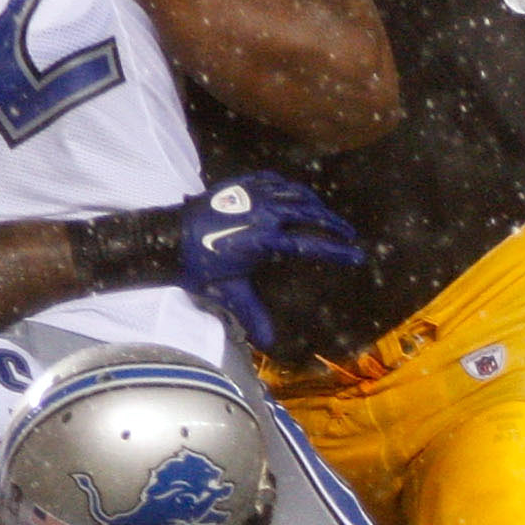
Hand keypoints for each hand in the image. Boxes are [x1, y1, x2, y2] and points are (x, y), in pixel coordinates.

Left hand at [178, 174, 364, 348]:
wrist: (167, 237)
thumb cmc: (199, 267)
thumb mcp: (228, 292)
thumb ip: (252, 314)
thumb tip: (267, 344)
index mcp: (264, 239)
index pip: (310, 245)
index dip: (337, 251)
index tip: (357, 254)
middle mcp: (263, 212)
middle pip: (311, 213)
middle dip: (334, 224)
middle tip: (349, 233)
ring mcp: (252, 194)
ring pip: (295, 193)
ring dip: (315, 203)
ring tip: (326, 214)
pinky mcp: (241, 184)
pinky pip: (275, 180)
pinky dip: (290, 187)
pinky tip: (296, 194)